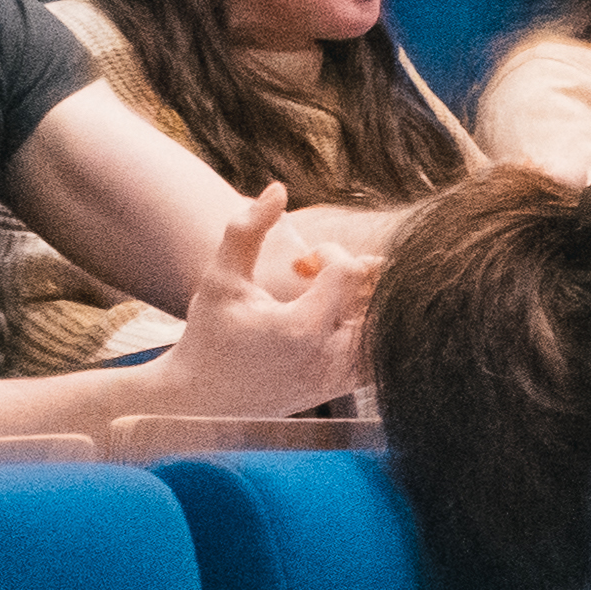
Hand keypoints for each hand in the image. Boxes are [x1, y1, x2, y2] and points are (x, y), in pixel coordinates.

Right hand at [164, 186, 372, 415]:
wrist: (202, 401)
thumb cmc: (209, 336)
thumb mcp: (220, 280)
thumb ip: (245, 230)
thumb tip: (278, 188)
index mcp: (301, 329)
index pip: (349, 271)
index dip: (329, 254)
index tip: (302, 264)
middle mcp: (330, 357)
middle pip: (383, 299)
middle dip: (362, 274)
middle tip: (327, 276)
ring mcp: (342, 377)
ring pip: (389, 328)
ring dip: (370, 302)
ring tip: (337, 297)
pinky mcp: (346, 388)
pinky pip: (384, 353)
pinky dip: (373, 329)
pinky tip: (340, 321)